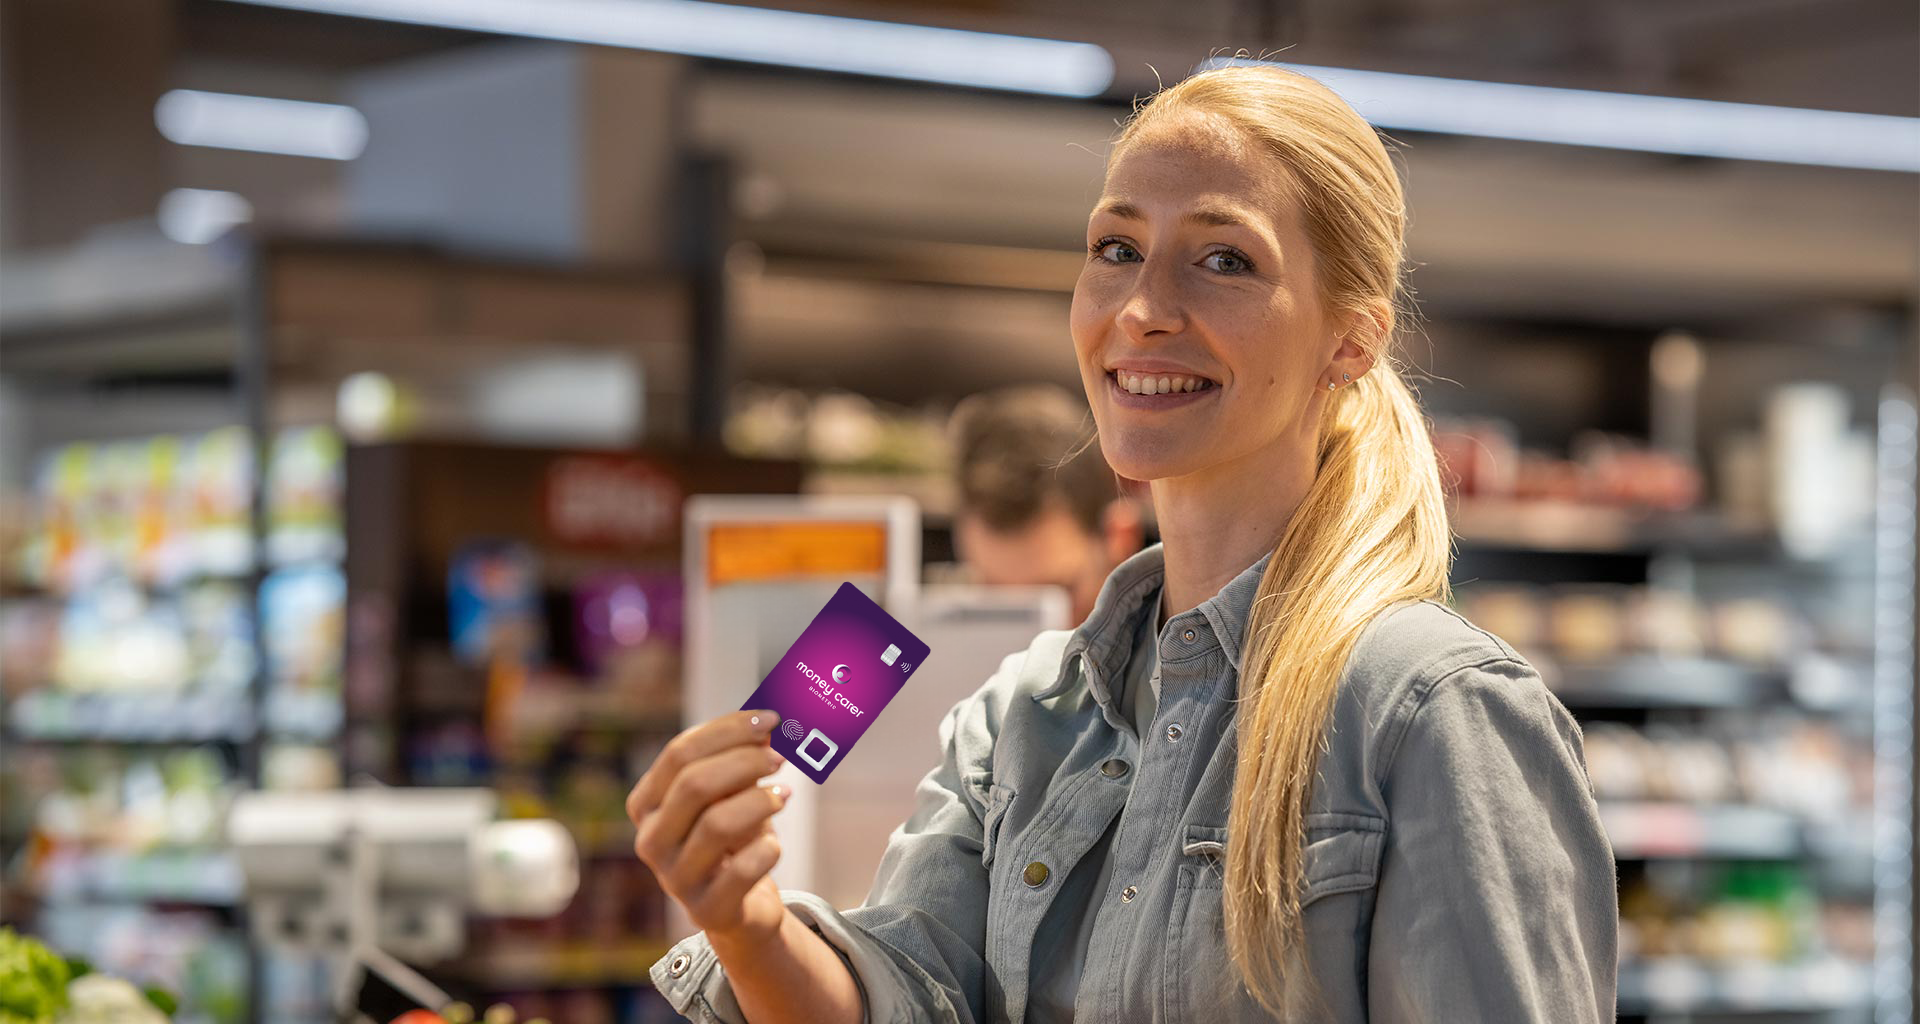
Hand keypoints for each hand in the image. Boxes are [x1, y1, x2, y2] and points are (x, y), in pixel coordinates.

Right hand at [629, 709, 792, 946]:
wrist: (742, 907)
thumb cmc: (734, 839)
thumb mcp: (731, 795)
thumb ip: (740, 760)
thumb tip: (770, 725)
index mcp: (647, 804)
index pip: (679, 753)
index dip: (727, 731)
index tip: (770, 719)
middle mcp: (651, 841)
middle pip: (694, 785)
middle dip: (744, 762)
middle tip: (780, 757)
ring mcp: (675, 879)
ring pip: (716, 825)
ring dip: (760, 802)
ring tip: (784, 795)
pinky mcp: (707, 909)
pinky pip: (742, 870)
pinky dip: (767, 850)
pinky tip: (774, 846)